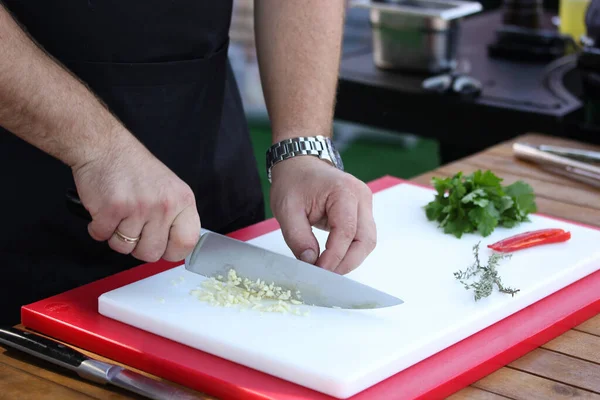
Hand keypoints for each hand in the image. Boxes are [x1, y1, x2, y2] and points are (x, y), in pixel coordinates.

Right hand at [71, 132, 200, 262]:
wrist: (105, 147)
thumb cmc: (134, 168)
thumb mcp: (169, 188)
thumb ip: (174, 217)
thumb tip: (173, 246)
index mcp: (182, 201)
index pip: (187, 242)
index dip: (172, 251)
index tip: (163, 247)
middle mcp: (164, 205)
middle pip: (152, 253)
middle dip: (138, 246)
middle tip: (133, 228)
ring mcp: (139, 208)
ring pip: (124, 248)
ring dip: (115, 236)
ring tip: (118, 214)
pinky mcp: (112, 209)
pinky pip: (103, 237)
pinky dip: (98, 228)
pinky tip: (104, 211)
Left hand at [270, 156, 376, 273]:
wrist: (300, 165)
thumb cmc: (293, 182)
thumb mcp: (286, 210)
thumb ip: (298, 237)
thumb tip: (310, 262)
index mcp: (344, 191)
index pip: (346, 232)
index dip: (334, 256)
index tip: (318, 271)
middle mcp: (361, 196)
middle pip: (365, 240)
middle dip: (347, 263)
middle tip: (325, 275)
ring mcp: (365, 204)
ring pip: (367, 241)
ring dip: (350, 259)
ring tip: (328, 269)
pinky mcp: (362, 212)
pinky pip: (362, 238)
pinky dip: (350, 251)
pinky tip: (333, 258)